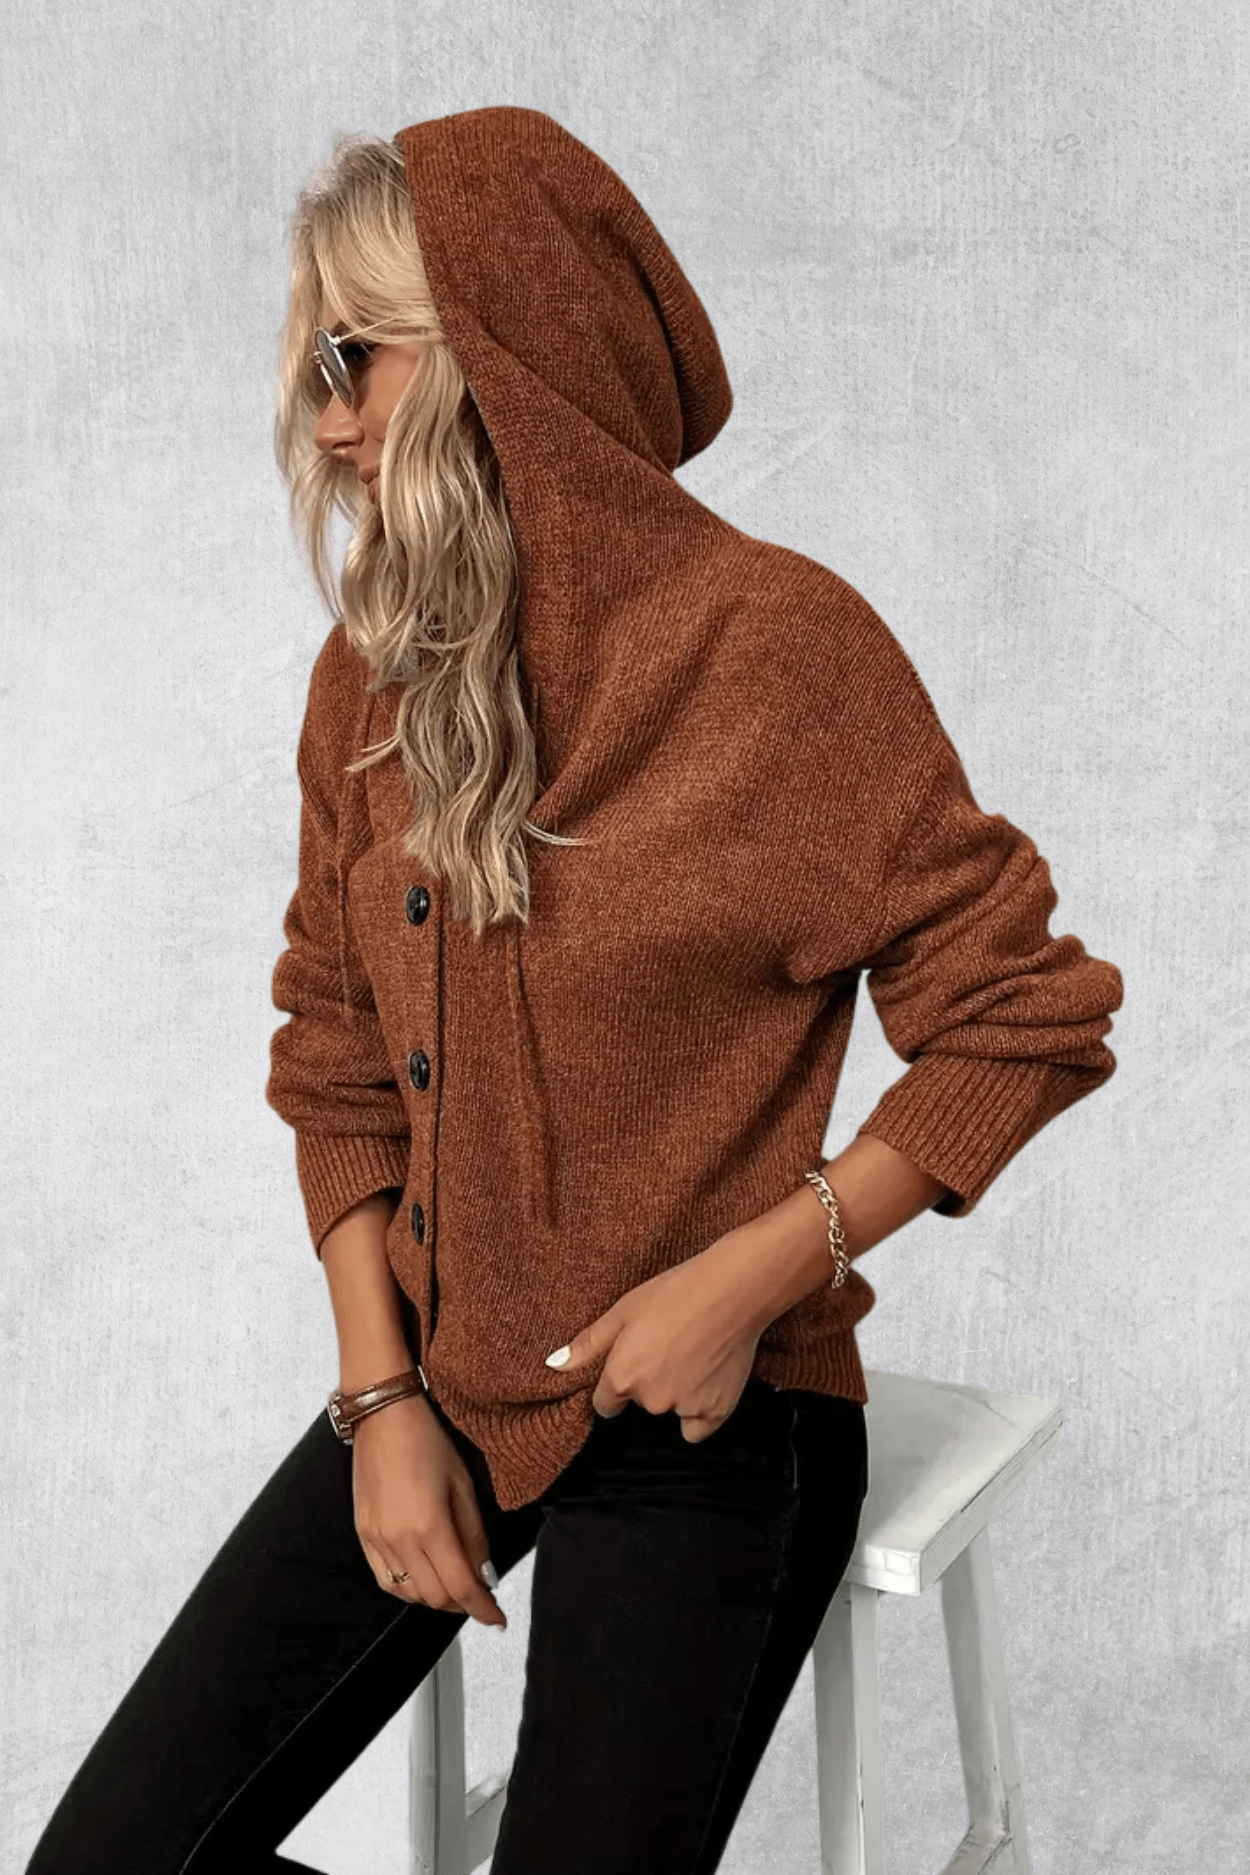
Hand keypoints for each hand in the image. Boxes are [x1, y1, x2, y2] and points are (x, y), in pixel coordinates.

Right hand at [350, 1392, 506, 1628]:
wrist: (383, 1415)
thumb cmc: (427, 1440)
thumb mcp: (463, 1485)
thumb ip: (474, 1535)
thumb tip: (484, 1573)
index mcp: (429, 1526)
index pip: (461, 1586)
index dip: (483, 1609)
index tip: (497, 1619)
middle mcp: (398, 1540)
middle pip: (435, 1597)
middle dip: (462, 1603)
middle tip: (481, 1596)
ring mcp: (376, 1539)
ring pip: (409, 1594)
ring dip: (436, 1598)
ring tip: (454, 1585)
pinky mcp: (363, 1533)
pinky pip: (385, 1580)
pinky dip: (407, 1589)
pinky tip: (423, 1578)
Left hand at [544, 1241, 762, 1442]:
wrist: (732, 1290)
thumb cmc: (677, 1292)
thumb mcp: (624, 1310)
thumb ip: (589, 1344)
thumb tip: (554, 1365)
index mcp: (623, 1376)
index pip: (606, 1404)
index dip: (617, 1385)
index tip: (636, 1364)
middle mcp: (651, 1400)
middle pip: (642, 1403)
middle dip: (651, 1382)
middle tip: (670, 1346)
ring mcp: (685, 1408)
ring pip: (672, 1410)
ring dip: (678, 1392)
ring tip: (693, 1353)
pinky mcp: (716, 1412)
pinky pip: (698, 1427)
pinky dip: (702, 1410)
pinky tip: (708, 1378)